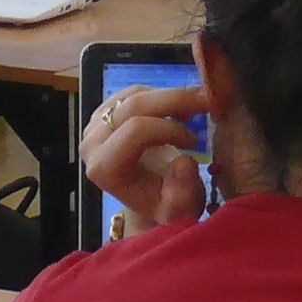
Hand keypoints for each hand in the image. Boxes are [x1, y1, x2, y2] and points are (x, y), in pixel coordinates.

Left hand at [79, 84, 209, 231]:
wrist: (151, 198)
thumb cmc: (165, 204)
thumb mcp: (180, 210)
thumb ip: (181, 193)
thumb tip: (184, 162)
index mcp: (105, 168)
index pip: (136, 131)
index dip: (171, 129)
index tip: (195, 141)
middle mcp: (92, 142)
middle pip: (134, 105)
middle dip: (176, 100)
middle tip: (208, 103)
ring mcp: (95, 124)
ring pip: (137, 94)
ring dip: (171, 96)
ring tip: (196, 110)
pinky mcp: (104, 111)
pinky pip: (135, 91)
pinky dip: (162, 94)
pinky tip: (180, 109)